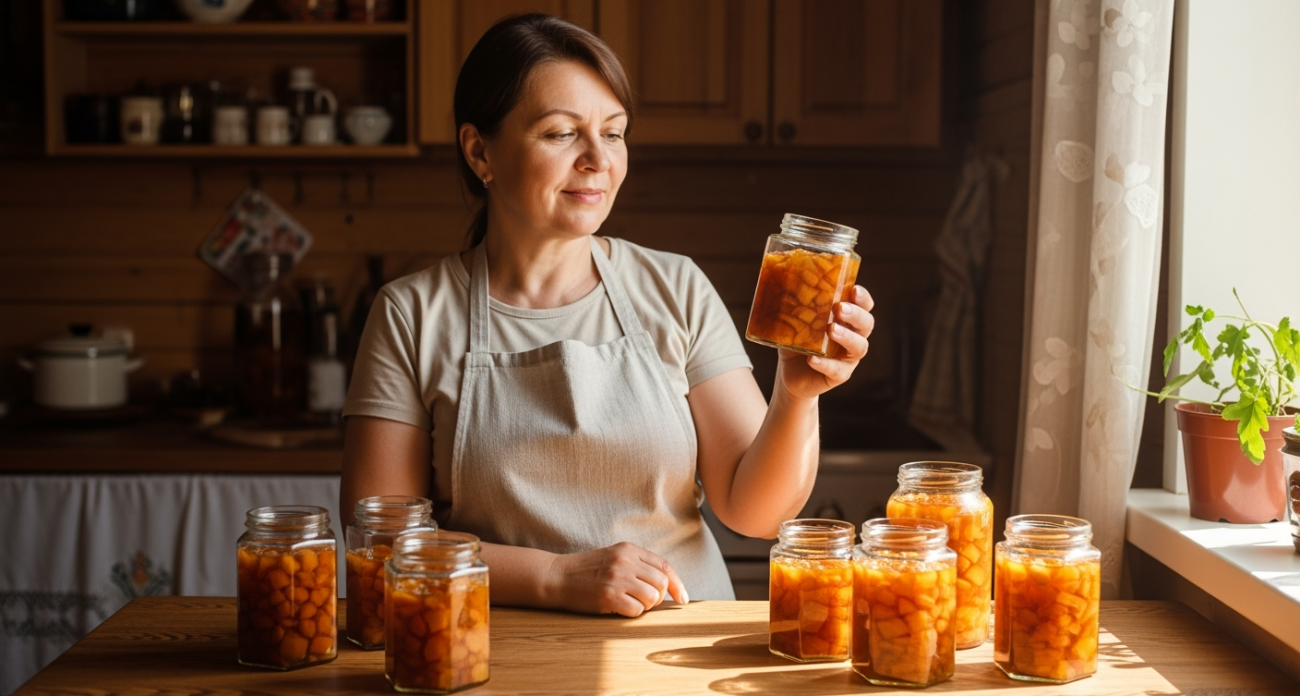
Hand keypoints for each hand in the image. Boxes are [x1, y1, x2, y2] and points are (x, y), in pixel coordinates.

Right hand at [546, 542, 687, 616]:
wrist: (556, 576)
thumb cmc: (586, 571)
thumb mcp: (613, 557)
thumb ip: (637, 564)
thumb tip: (666, 584)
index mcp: (628, 549)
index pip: (664, 566)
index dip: (677, 584)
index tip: (682, 599)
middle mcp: (625, 561)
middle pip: (661, 583)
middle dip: (658, 597)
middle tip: (643, 601)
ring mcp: (617, 578)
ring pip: (652, 598)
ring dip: (645, 606)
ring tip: (629, 603)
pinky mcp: (609, 596)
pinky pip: (637, 611)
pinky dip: (632, 613)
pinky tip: (618, 608)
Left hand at [777, 285, 875, 400]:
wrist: (790, 372)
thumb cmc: (797, 340)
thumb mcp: (795, 321)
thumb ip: (795, 305)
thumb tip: (781, 283)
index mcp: (847, 320)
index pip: (864, 306)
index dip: (863, 298)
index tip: (853, 289)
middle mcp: (854, 337)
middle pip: (866, 324)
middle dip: (856, 315)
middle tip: (839, 308)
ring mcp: (848, 358)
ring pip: (859, 347)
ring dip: (847, 337)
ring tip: (831, 329)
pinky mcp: (839, 375)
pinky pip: (837, 370)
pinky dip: (826, 364)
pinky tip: (812, 358)